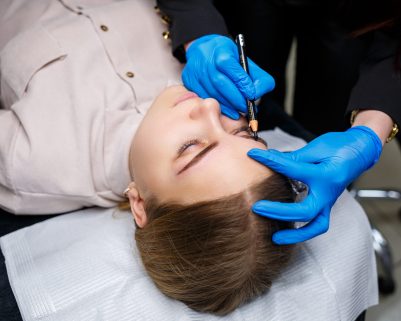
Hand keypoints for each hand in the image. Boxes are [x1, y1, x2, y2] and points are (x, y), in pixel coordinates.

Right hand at [183, 34, 274, 118]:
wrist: (202, 49)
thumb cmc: (226, 56)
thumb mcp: (244, 60)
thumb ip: (256, 75)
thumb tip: (258, 93)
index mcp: (221, 51)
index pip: (231, 68)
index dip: (242, 83)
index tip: (252, 95)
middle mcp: (205, 61)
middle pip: (220, 83)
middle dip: (235, 98)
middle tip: (246, 107)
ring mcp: (195, 72)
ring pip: (212, 92)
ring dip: (227, 105)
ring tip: (239, 111)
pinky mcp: (189, 81)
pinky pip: (204, 97)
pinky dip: (218, 106)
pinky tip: (228, 110)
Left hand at [247, 126, 382, 244]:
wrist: (360, 151)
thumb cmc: (339, 147)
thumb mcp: (316, 148)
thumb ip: (294, 157)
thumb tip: (269, 158)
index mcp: (325, 175)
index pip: (292, 169)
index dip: (270, 161)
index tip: (253, 154)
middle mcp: (328, 193)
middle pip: (304, 211)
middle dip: (279, 212)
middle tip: (257, 207)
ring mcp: (329, 202)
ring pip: (315, 226)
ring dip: (295, 234)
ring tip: (274, 237)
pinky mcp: (327, 205)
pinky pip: (318, 224)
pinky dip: (303, 232)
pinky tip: (286, 233)